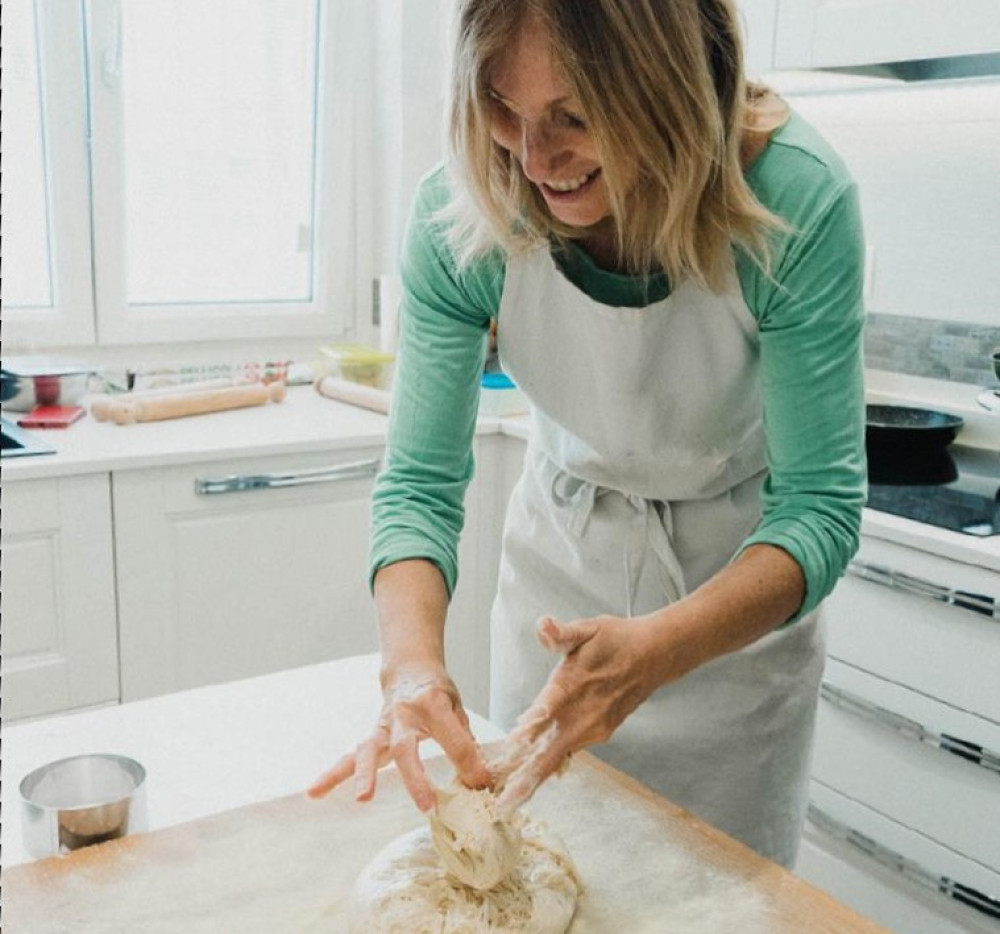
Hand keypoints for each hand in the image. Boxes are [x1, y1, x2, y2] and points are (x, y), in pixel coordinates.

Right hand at [307, 662, 491, 811]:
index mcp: (432, 703)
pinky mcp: (372, 736)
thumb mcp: (457, 707)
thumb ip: (464, 740)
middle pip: (405, 747)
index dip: (468, 760)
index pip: (452, 735)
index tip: (481, 782)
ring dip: (364, 775)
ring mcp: (384, 725)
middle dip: (416, 777)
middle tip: (427, 806)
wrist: (408, 668)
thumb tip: (479, 778)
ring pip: (369, 750)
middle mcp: (404, 714)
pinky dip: (332, 774)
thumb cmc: (436, 690)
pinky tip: (314, 791)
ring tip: (362, 798)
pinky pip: (350, 756)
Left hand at [492, 614, 660, 816]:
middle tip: (503, 804)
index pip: (547, 711)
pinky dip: (547, 766)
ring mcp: (593, 729)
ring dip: (533, 777)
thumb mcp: (589, 629)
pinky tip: (529, 780)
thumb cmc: (617, 639)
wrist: (655, 655)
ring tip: (509, 800)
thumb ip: (562, 634)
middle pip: (551, 752)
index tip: (510, 749)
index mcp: (575, 686)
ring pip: (558, 757)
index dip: (529, 730)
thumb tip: (543, 625)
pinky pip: (568, 752)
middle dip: (526, 779)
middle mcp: (584, 715)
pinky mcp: (598, 733)